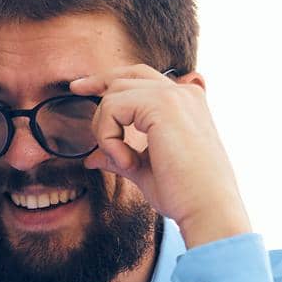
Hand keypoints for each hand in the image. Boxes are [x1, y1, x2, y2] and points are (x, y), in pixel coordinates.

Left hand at [70, 65, 251, 248]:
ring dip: (106, 132)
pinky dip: (109, 138)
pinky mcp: (161, 104)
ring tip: (125, 162)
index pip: (142, 79)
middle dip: (96, 82)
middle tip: (75, 88)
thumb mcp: (145, 171)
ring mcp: (174, 94)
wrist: (207, 206)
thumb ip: (120, 157)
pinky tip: (128, 161)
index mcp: (186, 102)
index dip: (110, 81)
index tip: (82, 88)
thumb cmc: (183, 194)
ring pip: (113, 95)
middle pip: (127, 75)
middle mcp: (183, 92)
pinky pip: (112, 109)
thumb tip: (93, 158)